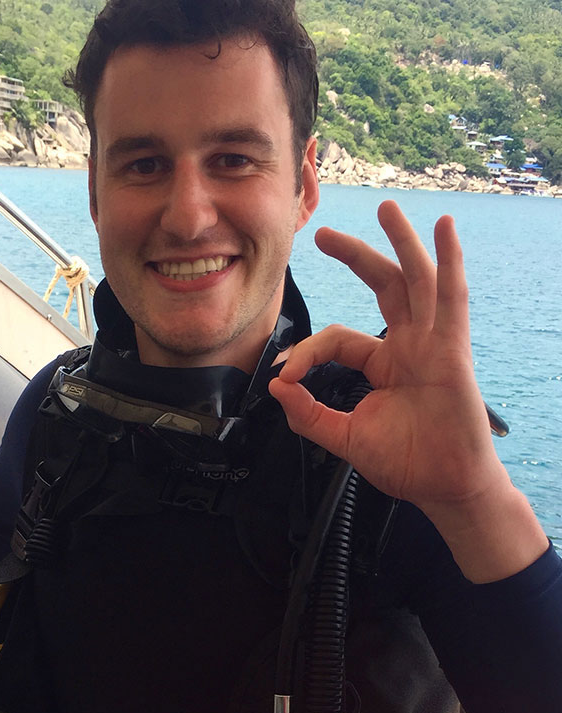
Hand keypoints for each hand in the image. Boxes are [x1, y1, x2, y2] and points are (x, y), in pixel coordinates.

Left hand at [269, 200, 546, 580]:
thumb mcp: (343, 437)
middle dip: (354, 257)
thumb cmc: (405, 463)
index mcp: (382, 365)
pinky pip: (451, 298)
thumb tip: (278, 386)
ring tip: (385, 207)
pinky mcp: (452, 350)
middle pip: (382, 288)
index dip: (309, 350)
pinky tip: (442, 229)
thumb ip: (308, 414)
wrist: (444, 487)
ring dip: (401, 242)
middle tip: (323, 235)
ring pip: (415, 281)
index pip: (338, 338)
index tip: (287, 374)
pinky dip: (448, 261)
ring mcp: (432, 344)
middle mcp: (408, 346)